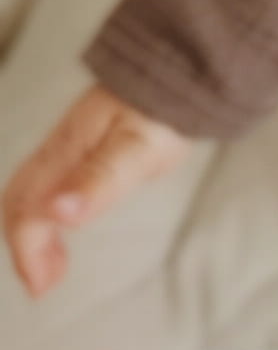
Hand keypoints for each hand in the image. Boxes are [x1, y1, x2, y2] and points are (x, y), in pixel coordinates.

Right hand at [2, 82, 193, 297]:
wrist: (185, 62)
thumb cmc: (164, 108)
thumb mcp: (136, 149)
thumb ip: (98, 181)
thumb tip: (57, 214)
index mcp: (67, 151)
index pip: (26, 208)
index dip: (27, 251)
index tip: (43, 287)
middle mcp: (62, 146)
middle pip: (20, 199)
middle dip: (24, 244)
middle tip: (45, 282)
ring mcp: (74, 141)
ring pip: (33, 190)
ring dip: (35, 230)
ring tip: (57, 265)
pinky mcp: (89, 140)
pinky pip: (52, 179)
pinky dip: (50, 211)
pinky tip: (72, 218)